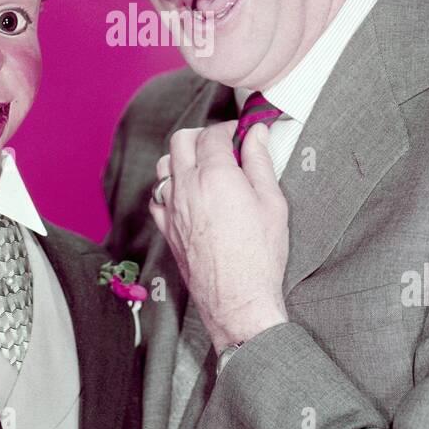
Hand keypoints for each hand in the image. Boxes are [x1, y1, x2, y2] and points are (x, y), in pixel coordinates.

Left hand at [150, 120, 289, 352]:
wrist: (238, 299)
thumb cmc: (260, 255)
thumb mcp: (272, 202)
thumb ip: (260, 162)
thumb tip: (257, 133)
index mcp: (215, 175)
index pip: (212, 134)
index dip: (228, 129)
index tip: (240, 135)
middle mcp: (187, 186)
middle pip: (181, 139)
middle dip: (201, 136)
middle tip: (222, 146)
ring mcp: (172, 207)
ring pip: (164, 165)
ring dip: (182, 158)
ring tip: (205, 168)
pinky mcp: (166, 228)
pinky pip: (157, 195)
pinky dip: (169, 187)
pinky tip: (187, 194)